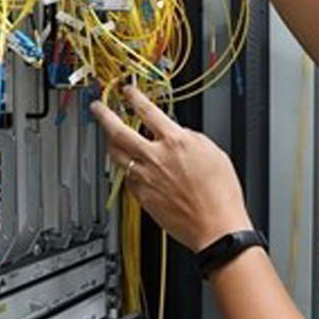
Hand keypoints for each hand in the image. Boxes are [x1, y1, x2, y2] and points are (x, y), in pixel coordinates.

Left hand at [90, 85, 252, 251]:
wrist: (216, 227)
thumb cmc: (220, 194)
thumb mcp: (214, 153)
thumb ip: (191, 138)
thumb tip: (179, 134)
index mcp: (176, 142)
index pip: (148, 111)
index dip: (134, 97)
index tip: (127, 91)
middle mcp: (156, 157)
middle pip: (119, 130)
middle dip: (104, 115)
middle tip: (97, 107)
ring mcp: (146, 178)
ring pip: (116, 155)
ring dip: (108, 142)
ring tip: (107, 136)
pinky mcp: (142, 197)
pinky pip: (126, 177)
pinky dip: (125, 168)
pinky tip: (128, 166)